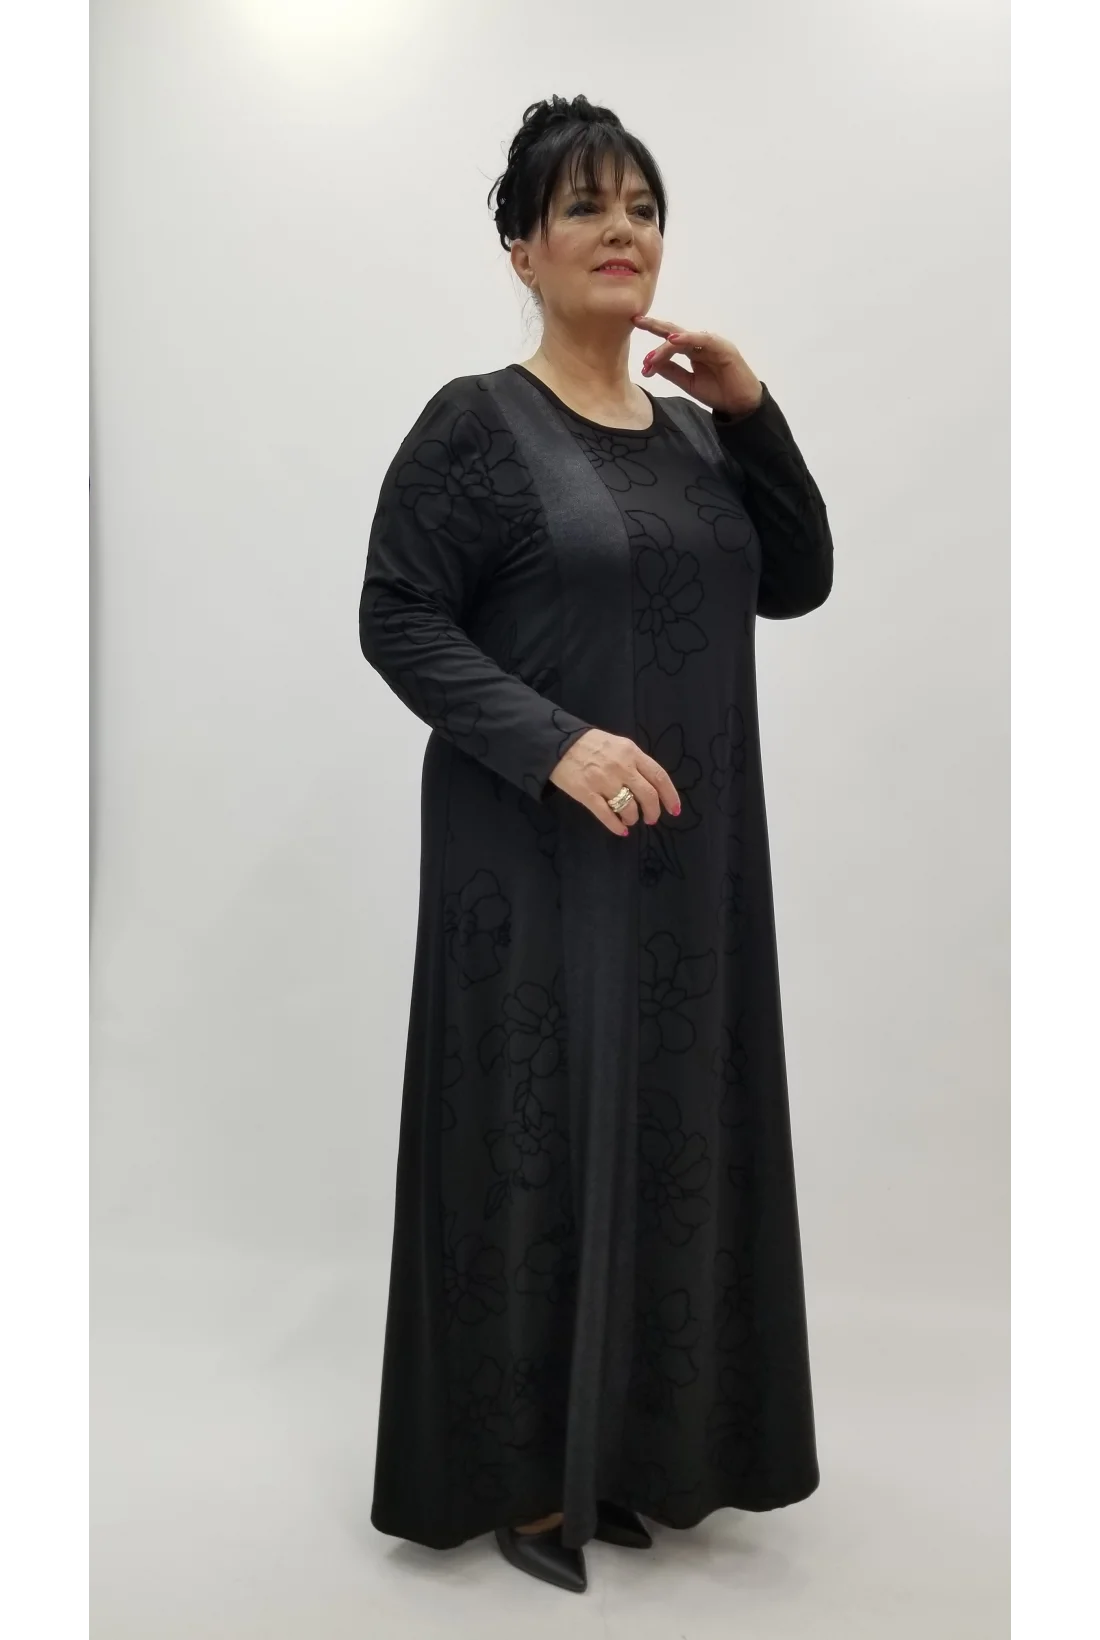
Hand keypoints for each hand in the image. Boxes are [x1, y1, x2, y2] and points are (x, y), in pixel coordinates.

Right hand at [549, 728, 680, 836]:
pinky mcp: (586, 793)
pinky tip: (620, 830)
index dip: (670, 795)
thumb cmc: (590, 744)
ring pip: (628, 807)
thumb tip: (650, 786)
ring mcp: (604, 781)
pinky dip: (616, 826)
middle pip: (647, 795)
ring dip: (633, 818)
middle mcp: (621, 767)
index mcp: (631, 753)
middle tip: (651, 819)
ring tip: (630, 819)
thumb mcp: (618, 744)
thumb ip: (634, 762)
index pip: (659, 776)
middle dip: (653, 812)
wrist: (558, 743)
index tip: (674, 810)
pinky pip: (606, 815)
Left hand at [632, 313, 763, 417]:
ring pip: (685, 338)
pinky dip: (688, 338)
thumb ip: (671, 371)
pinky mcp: (723, 347)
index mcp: (692, 351)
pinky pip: (703, 339)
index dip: (653, 347)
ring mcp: (711, 343)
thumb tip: (650, 363)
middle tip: (636, 321)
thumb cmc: (717, 392)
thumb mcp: (688, 383)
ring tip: (651, 356)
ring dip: (666, 346)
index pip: (669, 342)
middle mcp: (700, 343)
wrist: (740, 404)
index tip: (640, 359)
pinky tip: (673, 339)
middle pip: (674, 331)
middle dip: (654, 326)